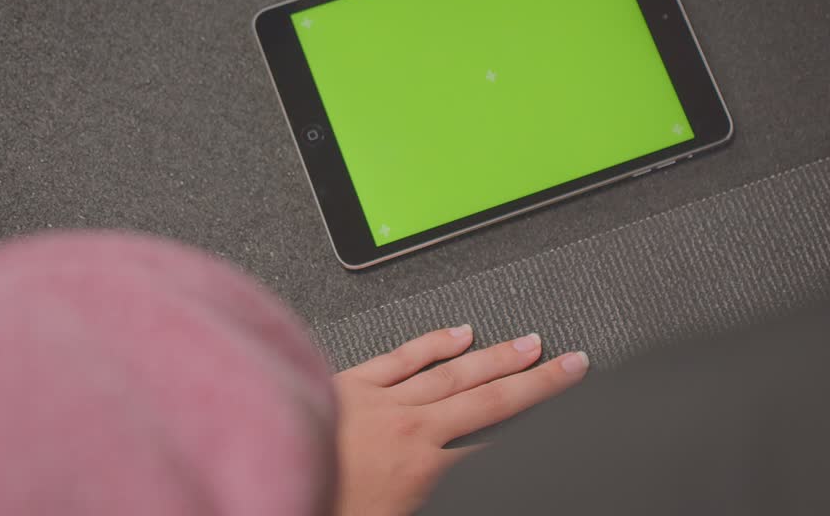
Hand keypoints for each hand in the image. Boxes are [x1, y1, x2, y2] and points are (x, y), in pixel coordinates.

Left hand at [332, 326, 588, 515]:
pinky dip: (434, 343)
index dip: (536, 423)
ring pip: (452, 371)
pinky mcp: (350, 383)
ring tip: (529, 343)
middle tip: (568, 363)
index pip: (496, 443)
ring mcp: (380, 400)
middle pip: (488, 397)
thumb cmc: (325, 506)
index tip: (564, 406)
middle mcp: (409, 428)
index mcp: (423, 470)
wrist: (262, 488)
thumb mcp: (396, 514)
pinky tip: (459, 332)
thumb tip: (466, 476)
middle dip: (535, 381)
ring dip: (496, 357)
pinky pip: (403, 356)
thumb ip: (433, 490)